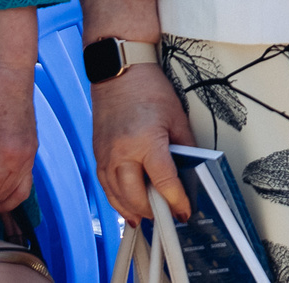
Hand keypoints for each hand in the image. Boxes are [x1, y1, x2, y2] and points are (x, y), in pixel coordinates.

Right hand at [92, 62, 194, 221]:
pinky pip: (105, 186)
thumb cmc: (148, 88)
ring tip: (149, 218)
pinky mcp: (97, 154)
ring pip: (116, 196)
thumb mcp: (176, 117)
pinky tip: (127, 207)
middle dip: (153, 211)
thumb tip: (191, 172)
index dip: (176, 201)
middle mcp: (121, 152)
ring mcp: (106, 155)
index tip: (184, 211)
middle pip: (135, 196)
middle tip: (168, 217)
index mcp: (145, 141)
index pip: (163, 182)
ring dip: (133, 211)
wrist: (119, 71)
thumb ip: (184, 147)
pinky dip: (116, 200)